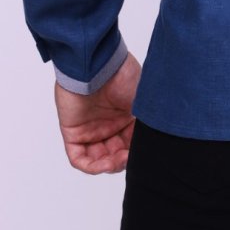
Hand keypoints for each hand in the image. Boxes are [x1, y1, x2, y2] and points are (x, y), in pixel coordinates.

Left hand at [54, 50, 141, 174]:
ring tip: (117, 160)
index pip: (130, 143)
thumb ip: (146, 121)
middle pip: (115, 154)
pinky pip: (79, 158)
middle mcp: (108, 124)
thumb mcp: (142, 100)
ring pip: (98, 159)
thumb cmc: (122, 75)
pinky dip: (91, 166)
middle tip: (129, 157)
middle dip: (122, 161)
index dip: (136, 152)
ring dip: (108, 165)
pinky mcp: (73, 132)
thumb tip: (157, 140)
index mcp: (125, 116)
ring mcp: (89, 129)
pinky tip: (104, 163)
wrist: (98, 63)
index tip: (143, 153)